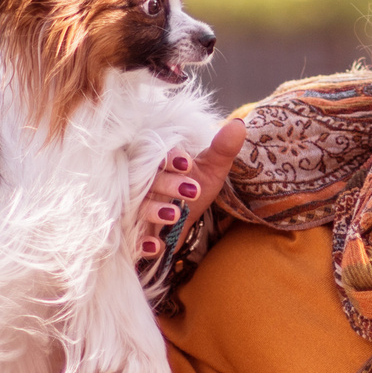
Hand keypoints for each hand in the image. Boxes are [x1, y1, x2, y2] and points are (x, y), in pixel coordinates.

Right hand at [134, 118, 247, 259]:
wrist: (184, 218)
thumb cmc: (195, 187)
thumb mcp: (212, 170)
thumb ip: (223, 149)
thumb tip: (239, 125)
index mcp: (160, 162)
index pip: (159, 154)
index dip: (171, 158)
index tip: (188, 164)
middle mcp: (144, 183)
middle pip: (149, 180)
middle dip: (169, 184)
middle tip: (194, 191)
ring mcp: (137, 207)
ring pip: (140, 206)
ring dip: (155, 210)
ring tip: (175, 216)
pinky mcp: (136, 231)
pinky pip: (133, 237)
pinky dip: (142, 243)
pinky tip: (156, 246)